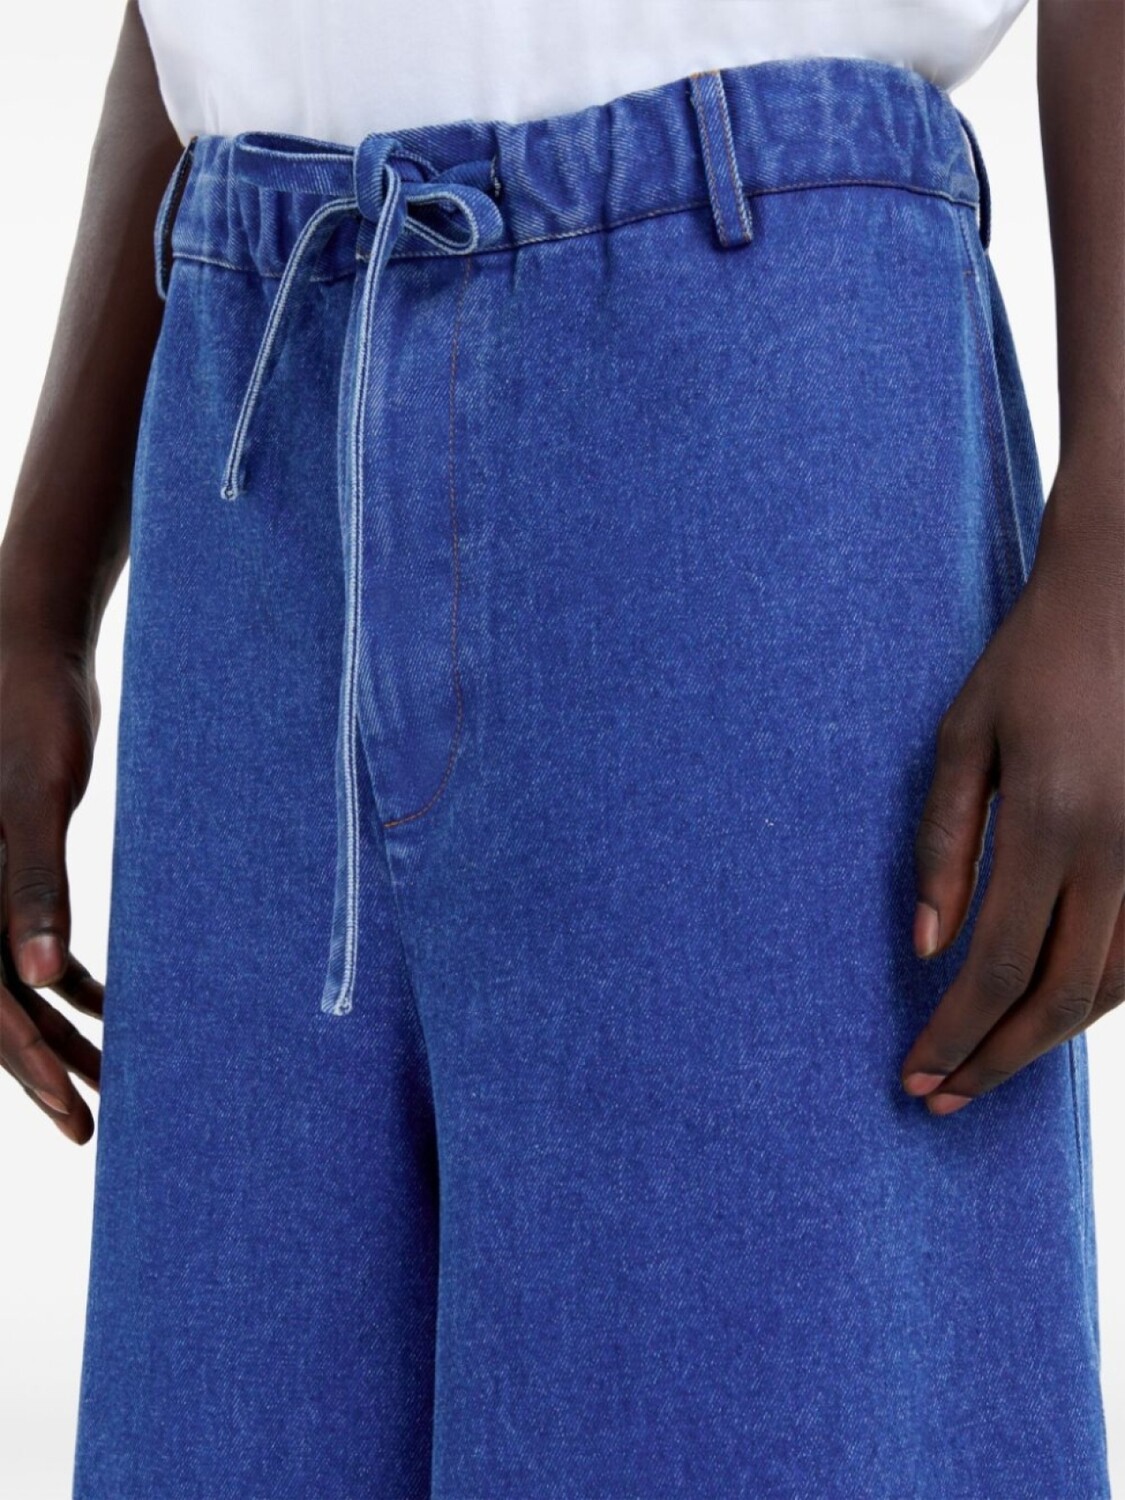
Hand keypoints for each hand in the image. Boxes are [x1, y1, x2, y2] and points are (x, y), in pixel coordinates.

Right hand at [0, 639, 103, 1142]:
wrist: (29, 646)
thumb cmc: (30, 709)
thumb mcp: (34, 796)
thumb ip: (34, 883)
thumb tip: (43, 979)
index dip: (26, 1067)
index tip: (75, 1115)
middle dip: (43, 1072)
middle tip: (92, 1130)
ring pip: (18, 980)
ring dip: (59, 1034)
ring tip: (111, 1082)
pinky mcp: (8, 864)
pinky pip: (29, 938)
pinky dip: (66, 977)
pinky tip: (105, 1005)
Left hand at [901, 493, 1124, 1113]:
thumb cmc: (1030, 663)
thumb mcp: (964, 742)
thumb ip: (943, 847)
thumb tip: (927, 949)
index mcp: (1053, 823)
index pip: (999, 967)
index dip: (955, 1034)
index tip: (915, 1077)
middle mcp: (1121, 851)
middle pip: (1061, 996)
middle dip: (996, 1058)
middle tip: (941, 1098)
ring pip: (1114, 986)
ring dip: (1047, 1038)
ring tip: (984, 1066)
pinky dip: (1097, 997)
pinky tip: (1049, 1012)